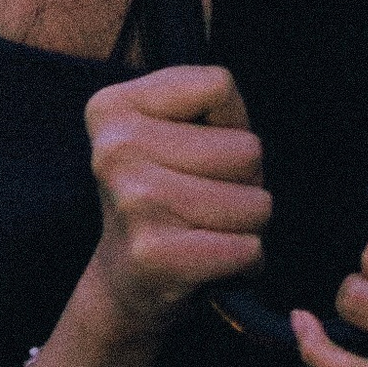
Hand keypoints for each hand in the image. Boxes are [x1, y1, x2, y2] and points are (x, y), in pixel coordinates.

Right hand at [82, 53, 270, 342]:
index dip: (230, 121)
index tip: (198, 148)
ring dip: (248, 221)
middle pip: (247, 148)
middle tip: (207, 198)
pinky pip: (248, 247)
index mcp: (111, 107)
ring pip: (256, 201)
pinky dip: (246, 258)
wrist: (125, 281)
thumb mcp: (171, 130)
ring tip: (209, 228)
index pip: (219, 85)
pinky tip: (212, 260)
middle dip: (245, 179)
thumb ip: (211, 107)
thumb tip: (249, 147)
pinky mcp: (155, 254)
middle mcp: (113, 150)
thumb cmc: (165, 193)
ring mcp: (133, 201)